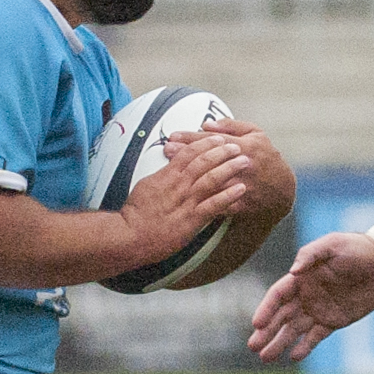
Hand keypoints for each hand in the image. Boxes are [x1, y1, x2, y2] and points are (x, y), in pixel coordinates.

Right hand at [119, 134, 249, 263]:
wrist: (130, 235)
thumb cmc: (135, 213)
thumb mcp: (146, 186)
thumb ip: (161, 176)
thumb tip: (170, 167)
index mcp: (166, 176)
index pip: (188, 153)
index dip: (205, 144)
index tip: (218, 138)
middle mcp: (178, 185)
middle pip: (203, 162)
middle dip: (222, 151)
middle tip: (237, 146)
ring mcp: (186, 202)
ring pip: (211, 179)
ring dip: (229, 168)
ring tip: (244, 162)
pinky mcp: (191, 219)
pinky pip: (213, 205)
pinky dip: (228, 196)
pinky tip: (240, 190)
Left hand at [165, 118, 294, 219]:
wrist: (282, 190)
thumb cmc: (266, 156)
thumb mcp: (256, 134)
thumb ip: (232, 126)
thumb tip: (207, 124)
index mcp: (246, 147)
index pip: (215, 139)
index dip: (192, 137)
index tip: (173, 135)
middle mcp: (243, 166)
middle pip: (210, 159)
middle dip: (186, 154)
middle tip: (167, 149)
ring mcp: (241, 186)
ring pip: (212, 180)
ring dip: (190, 175)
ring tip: (171, 169)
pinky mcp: (240, 203)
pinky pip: (218, 201)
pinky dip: (202, 198)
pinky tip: (184, 195)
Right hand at [248, 232, 373, 362]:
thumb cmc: (355, 248)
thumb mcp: (332, 245)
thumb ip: (311, 255)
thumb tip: (293, 271)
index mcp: (301, 277)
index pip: (278, 295)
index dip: (266, 309)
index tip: (257, 324)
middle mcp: (306, 295)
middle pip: (281, 316)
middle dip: (266, 331)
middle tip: (252, 346)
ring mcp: (319, 309)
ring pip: (294, 330)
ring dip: (279, 343)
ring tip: (265, 357)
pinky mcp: (334, 321)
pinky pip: (316, 336)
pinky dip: (305, 347)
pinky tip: (294, 356)